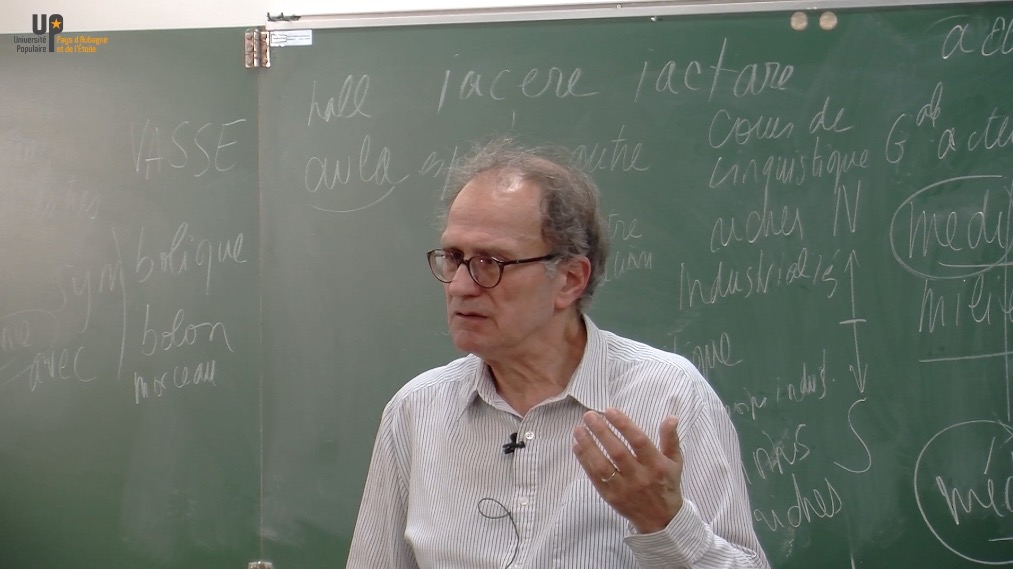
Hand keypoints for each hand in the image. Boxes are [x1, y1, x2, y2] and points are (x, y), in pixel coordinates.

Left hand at [571, 407, 683, 533]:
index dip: (623, 424)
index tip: (609, 410)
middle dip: (601, 431)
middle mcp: (640, 477)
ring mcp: (624, 488)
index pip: (638, 441)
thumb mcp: (674, 462)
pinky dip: (584, 461)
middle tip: (588, 415)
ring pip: (602, 466)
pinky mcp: (611, 497)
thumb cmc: (666, 484)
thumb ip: (671, 438)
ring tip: (578, 429)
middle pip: (617, 452)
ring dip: (588, 446)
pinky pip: (595, 478)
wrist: (661, 519)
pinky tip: (577, 446)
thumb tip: (671, 417)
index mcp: (656, 465)